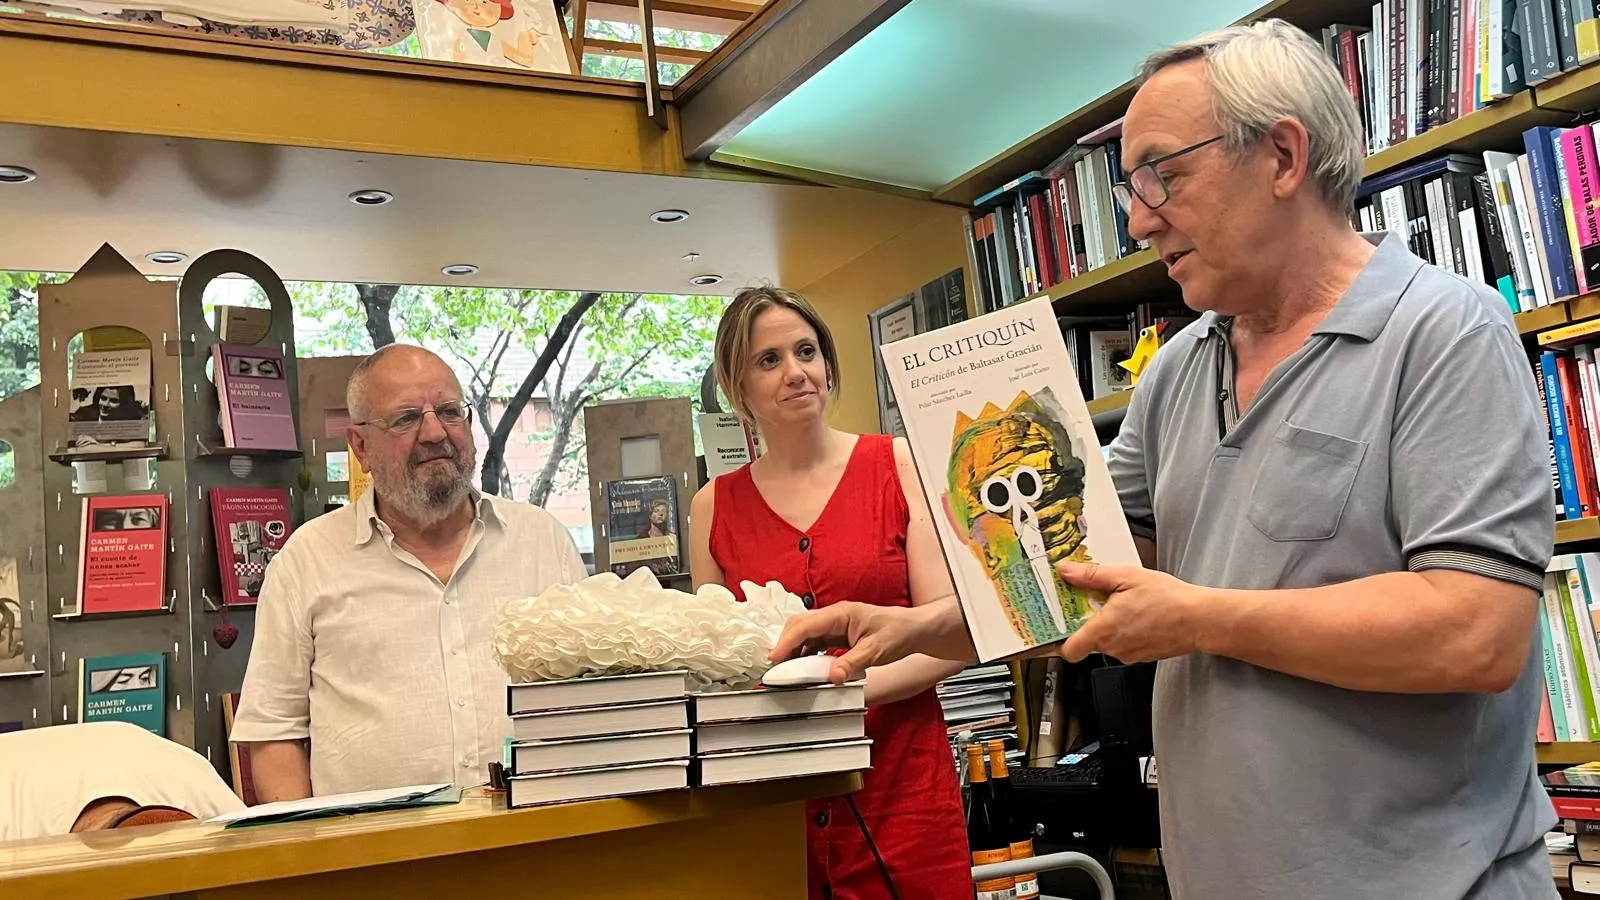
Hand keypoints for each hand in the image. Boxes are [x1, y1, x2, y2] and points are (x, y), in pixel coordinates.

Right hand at [769, 600, 972, 683]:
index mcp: (841, 613)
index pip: (805, 626)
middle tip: (776, 666)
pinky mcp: (839, 633)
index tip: (775, 657)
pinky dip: (806, 653)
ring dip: (794, 650)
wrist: (915, 630)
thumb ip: (851, 663)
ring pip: (805, 634)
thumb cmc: (899, 632)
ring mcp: (836, 624)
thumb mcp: (875, 651)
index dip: (786, 642)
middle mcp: (835, 616)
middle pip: (799, 626)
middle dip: (785, 645)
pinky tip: (806, 667)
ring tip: (788, 670)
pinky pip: (815, 642)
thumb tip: (832, 676)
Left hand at [1056, 561, 1209, 663]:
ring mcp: (1128, 654)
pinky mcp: (1142, 656)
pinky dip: (1125, 631)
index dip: (1057, 639)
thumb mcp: (1125, 576)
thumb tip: (1066, 572)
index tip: (1055, 625)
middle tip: (1094, 601)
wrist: (1200, 618)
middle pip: (1086, 641)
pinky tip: (1137, 614)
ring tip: (1122, 604)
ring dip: (1108, 625)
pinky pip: (1124, 644)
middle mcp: (1113, 647)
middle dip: (1087, 622)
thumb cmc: (1168, 599)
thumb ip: (1091, 576)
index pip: (1067, 650)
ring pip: (1106, 642)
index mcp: (1103, 630)